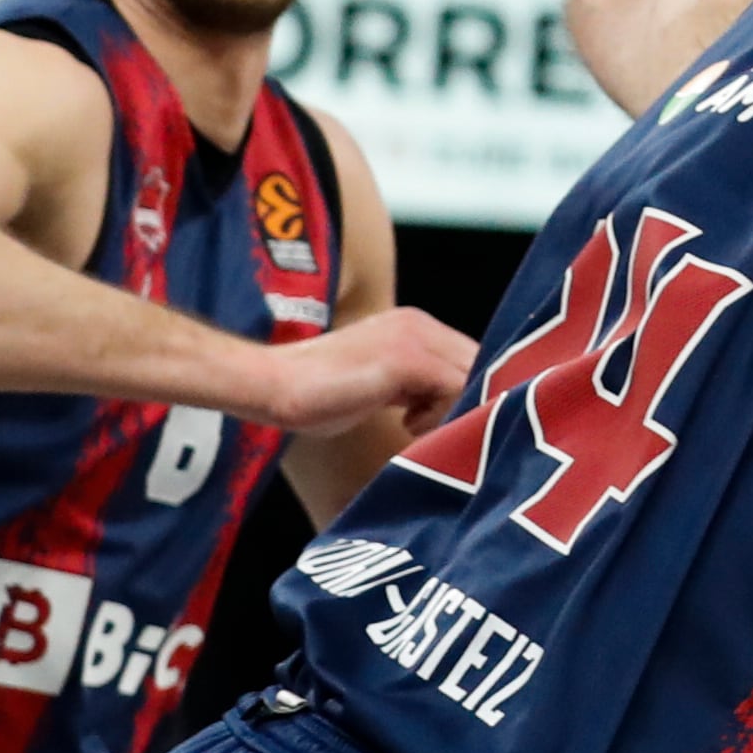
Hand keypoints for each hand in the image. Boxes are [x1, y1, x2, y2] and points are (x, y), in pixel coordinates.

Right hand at [251, 307, 477, 438]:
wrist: (271, 385)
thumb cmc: (318, 397)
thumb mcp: (382, 387)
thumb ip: (419, 390)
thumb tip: (458, 414)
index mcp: (415, 326)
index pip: (471, 359)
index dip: (471, 393)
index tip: (449, 423)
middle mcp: (420, 323)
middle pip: (482, 365)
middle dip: (469, 402)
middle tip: (430, 428)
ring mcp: (415, 337)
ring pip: (476, 377)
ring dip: (455, 411)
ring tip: (413, 424)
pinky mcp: (408, 359)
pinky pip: (458, 389)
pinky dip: (444, 416)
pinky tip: (406, 424)